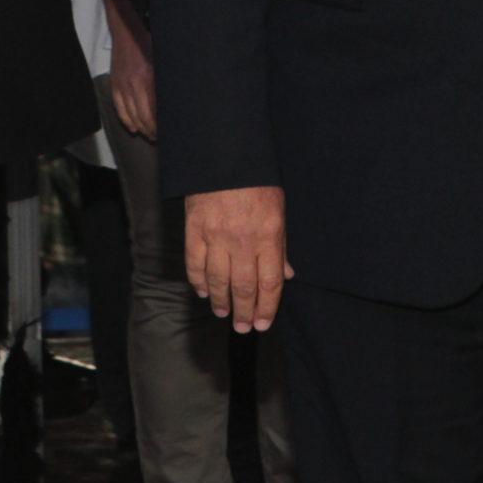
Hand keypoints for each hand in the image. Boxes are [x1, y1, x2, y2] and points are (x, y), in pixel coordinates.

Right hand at [99, 0, 155, 138]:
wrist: (126, 34)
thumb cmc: (149, 45)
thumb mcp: (162, 60)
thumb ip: (166, 80)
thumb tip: (176, 99)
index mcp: (149, 79)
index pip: (155, 110)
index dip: (160, 124)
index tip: (168, 132)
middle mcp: (134, 85)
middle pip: (143, 116)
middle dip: (151, 130)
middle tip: (159, 137)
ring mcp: (123, 86)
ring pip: (131, 115)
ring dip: (140, 128)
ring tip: (148, 135)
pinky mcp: (115, 85)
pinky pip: (119, 108)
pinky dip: (125, 120)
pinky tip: (132, 128)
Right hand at [185, 185, 291, 332]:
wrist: (225, 154)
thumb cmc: (256, 182)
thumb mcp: (278, 211)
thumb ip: (281, 246)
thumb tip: (287, 275)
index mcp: (268, 236)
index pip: (270, 283)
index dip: (267, 308)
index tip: (263, 324)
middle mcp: (243, 241)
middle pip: (244, 287)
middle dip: (245, 312)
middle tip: (243, 327)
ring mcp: (216, 236)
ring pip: (218, 281)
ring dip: (221, 302)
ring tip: (223, 313)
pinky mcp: (195, 229)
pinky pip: (195, 264)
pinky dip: (198, 282)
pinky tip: (202, 292)